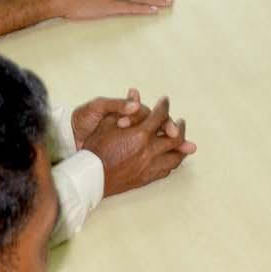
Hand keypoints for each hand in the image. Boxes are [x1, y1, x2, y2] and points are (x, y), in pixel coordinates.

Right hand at [77, 94, 194, 197]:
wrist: (89, 177)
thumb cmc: (95, 150)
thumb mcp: (106, 124)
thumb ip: (124, 108)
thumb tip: (135, 93)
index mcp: (139, 135)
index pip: (160, 116)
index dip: (164, 106)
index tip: (164, 101)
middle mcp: (148, 151)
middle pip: (175, 137)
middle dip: (179, 126)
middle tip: (179, 121)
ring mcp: (149, 167)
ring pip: (176, 156)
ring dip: (181, 146)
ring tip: (181, 139)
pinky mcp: (146, 178)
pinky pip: (167, 169)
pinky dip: (172, 161)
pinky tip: (171, 156)